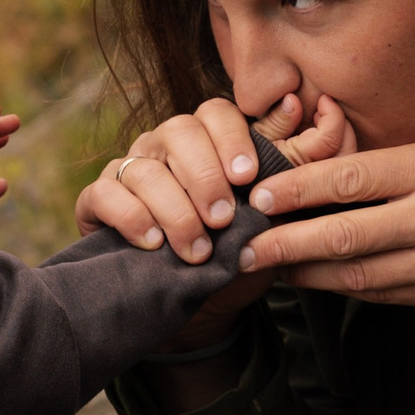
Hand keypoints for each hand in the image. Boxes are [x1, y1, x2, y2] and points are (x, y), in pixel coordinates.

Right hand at [72, 94, 351, 351]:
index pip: (215, 112)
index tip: (247, 176)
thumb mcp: (275, 213)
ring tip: (196, 250)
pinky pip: (106, 194)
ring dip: (174, 211)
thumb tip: (317, 109)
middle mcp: (165, 146)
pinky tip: (153, 244)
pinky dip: (131, 218)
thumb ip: (296, 161)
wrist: (201, 306)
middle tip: (222, 219)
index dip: (231, 138)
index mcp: (208, 140)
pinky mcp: (97, 200)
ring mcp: (128, 170)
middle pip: (178, 131)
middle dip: (203, 176)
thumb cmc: (239, 251)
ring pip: (144, 168)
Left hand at [239, 126, 414, 309]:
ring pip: (357, 274)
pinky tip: (317, 281)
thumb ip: (402, 158)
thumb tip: (339, 165)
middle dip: (285, 244)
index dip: (299, 190)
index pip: (352, 180)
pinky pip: (384, 295)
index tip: (261, 196)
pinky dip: (345, 288)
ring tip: (268, 269)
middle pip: (344, 235)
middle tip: (244, 248)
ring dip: (306, 273)